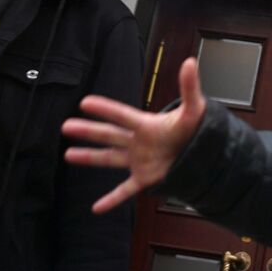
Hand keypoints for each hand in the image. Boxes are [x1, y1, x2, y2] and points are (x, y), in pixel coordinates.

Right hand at [62, 57, 206, 213]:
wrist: (205, 150)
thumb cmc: (198, 127)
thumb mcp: (194, 108)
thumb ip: (190, 87)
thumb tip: (190, 62)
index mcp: (147, 124)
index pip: (122, 115)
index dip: (105, 109)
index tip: (85, 102)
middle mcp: (138, 141)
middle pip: (109, 135)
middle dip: (88, 131)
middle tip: (65, 126)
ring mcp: (140, 160)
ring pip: (110, 159)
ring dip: (90, 157)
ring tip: (68, 154)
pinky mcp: (146, 178)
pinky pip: (125, 190)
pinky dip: (112, 200)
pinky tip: (96, 208)